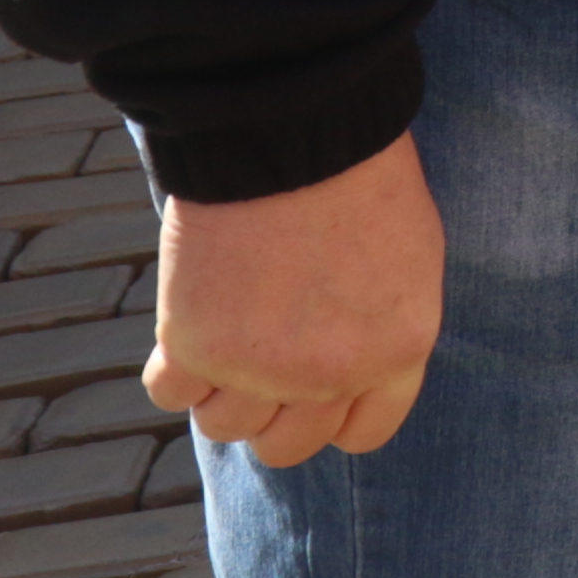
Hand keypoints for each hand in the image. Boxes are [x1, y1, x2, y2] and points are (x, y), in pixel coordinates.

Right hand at [146, 134, 442, 467]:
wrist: (296, 131)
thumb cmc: (360, 179)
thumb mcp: (408, 261)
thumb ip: (380, 333)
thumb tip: (346, 381)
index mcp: (398, 350)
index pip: (364, 432)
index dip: (334, 414)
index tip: (315, 389)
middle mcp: (331, 373)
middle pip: (286, 447)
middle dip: (273, 413)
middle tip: (263, 360)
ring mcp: (260, 366)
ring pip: (223, 427)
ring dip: (219, 389)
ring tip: (229, 330)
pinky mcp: (194, 346)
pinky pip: (170, 393)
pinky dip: (173, 368)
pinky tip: (191, 323)